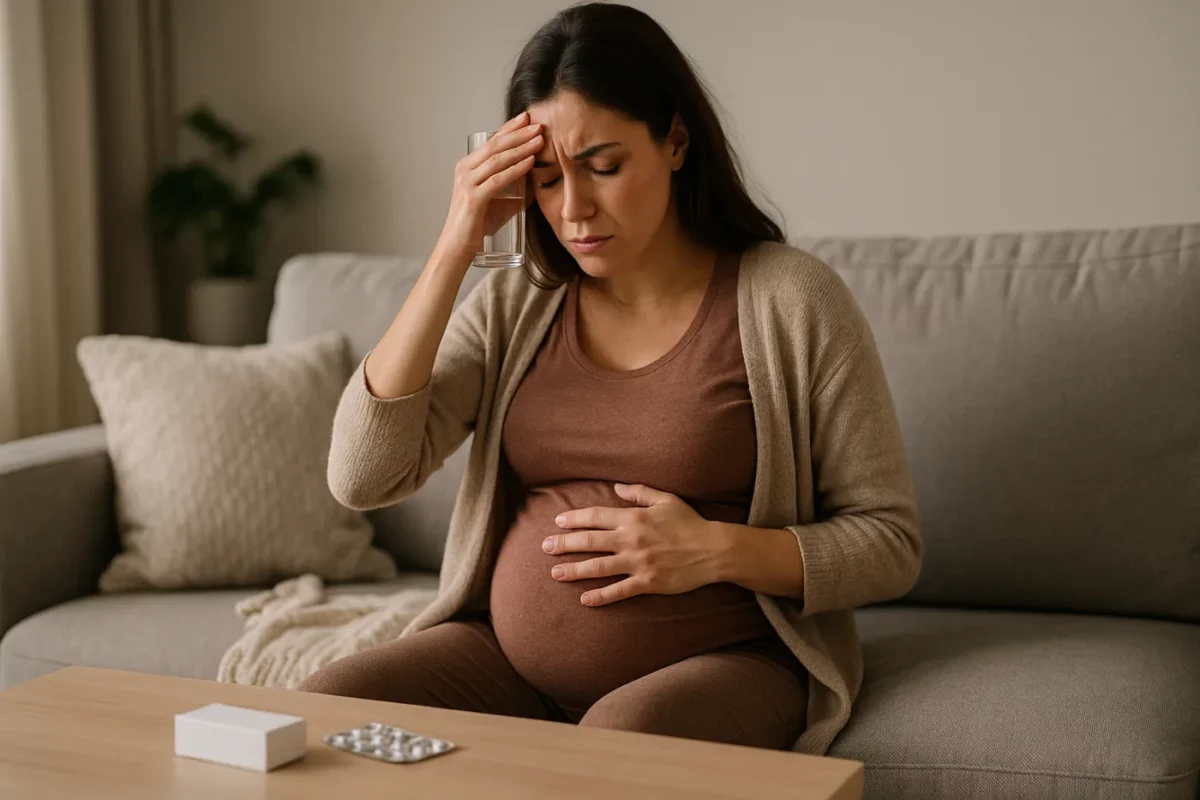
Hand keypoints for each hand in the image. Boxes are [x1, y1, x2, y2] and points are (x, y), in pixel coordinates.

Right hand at [435, 111, 542, 260]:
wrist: (459, 246)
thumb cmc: (478, 224)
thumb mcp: (499, 201)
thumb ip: (516, 188)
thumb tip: (538, 179)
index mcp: (469, 166)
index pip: (492, 141)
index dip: (510, 128)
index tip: (527, 118)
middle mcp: (465, 170)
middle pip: (495, 145)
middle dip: (519, 133)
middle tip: (538, 125)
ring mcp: (468, 183)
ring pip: (497, 159)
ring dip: (521, 148)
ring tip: (539, 140)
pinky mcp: (474, 198)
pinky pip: (498, 180)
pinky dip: (516, 169)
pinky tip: (529, 163)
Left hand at [541, 484, 727, 606]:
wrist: (713, 550)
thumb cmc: (690, 523)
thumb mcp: (666, 500)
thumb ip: (639, 492)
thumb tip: (616, 486)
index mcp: (634, 518)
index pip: (596, 516)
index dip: (574, 519)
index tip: (558, 521)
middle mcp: (632, 540)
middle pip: (590, 541)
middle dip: (564, 544)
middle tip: (544, 548)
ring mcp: (638, 563)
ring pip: (599, 567)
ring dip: (574, 570)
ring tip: (555, 573)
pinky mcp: (647, 583)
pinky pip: (619, 591)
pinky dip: (601, 596)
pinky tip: (584, 600)